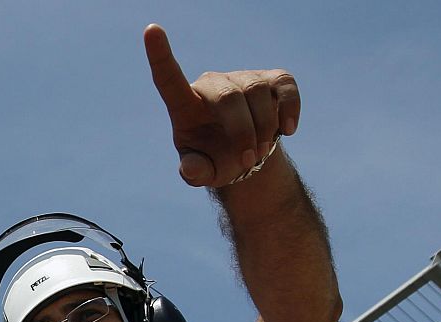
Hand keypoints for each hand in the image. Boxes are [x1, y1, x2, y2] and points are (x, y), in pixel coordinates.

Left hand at [144, 23, 300, 186]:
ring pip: (256, 93)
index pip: (169, 78)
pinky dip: (290, 109)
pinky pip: (285, 87)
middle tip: (248, 160)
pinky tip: (288, 130)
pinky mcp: (272, 79)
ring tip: (260, 151)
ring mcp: (243, 78)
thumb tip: (190, 169)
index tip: (151, 30)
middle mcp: (212, 84)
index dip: (160, 55)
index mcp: (186, 105)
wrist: (246, 156)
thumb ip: (194, 172)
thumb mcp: (201, 171)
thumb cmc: (215, 159)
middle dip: (243, 133)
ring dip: (263, 129)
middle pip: (228, 97)